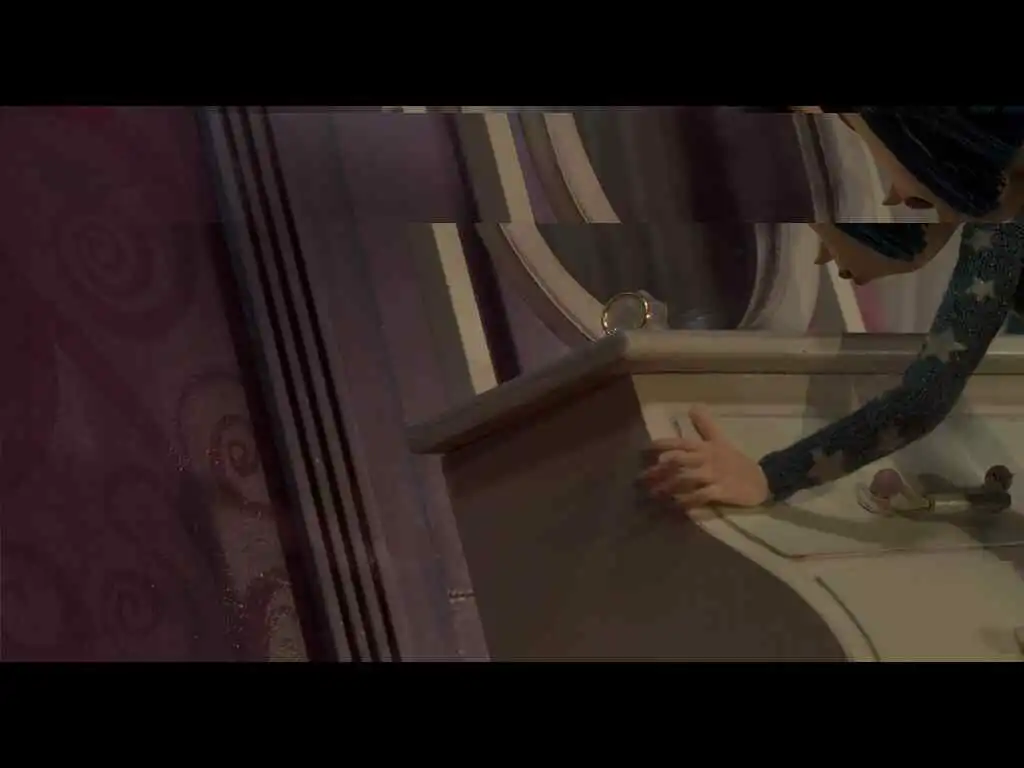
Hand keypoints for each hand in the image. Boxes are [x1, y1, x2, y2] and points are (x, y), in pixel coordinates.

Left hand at [638, 405, 770, 509]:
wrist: (761, 480)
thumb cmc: (735, 461)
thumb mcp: (720, 440)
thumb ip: (705, 426)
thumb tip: (693, 406)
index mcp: (705, 446)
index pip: (680, 442)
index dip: (662, 445)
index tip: (643, 450)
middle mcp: (706, 459)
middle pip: (679, 460)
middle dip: (659, 469)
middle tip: (641, 477)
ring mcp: (714, 475)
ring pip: (686, 478)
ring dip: (668, 486)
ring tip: (652, 493)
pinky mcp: (721, 491)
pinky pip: (701, 496)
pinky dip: (687, 501)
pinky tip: (674, 506)